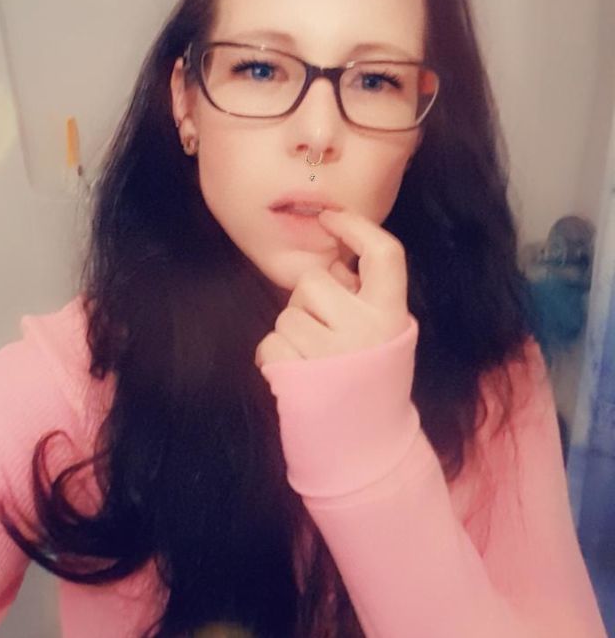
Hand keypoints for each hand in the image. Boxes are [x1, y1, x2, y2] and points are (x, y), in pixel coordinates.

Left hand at [255, 209, 411, 366]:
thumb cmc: (372, 377)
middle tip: (327, 331)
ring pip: (288, 312)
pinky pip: (271, 342)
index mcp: (392, 314)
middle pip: (315, 280)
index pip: (385, 253)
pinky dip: (276, 356)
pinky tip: (298, 374)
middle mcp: (365, 329)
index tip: (332, 218)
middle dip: (310, 299)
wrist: (367, 443)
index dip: (357, 226)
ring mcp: (331, 353)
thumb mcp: (386, 333)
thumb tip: (331, 261)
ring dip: (293, 331)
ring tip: (316, 359)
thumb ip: (365, 296)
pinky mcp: (297, 374)